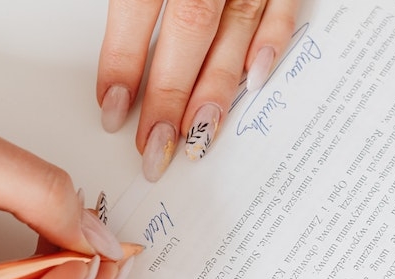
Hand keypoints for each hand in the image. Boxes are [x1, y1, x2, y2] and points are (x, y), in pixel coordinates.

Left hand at [97, 0, 299, 180]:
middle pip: (189, 32)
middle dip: (171, 97)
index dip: (122, 64)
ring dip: (217, 88)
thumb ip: (137, 5)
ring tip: (197, 136)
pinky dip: (271, 45)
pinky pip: (283, 8)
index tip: (111, 111)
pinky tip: (254, 82)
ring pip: (236, 29)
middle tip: (155, 147)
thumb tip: (120, 64)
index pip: (137, 9)